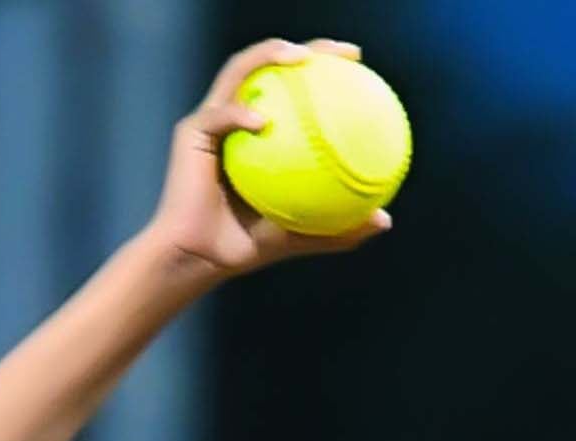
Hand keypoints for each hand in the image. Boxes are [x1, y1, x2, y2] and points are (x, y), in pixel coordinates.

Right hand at [142, 38, 391, 280]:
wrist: (200, 259)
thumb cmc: (247, 246)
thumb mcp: (302, 234)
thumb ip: (339, 227)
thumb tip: (384, 220)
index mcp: (261, 130)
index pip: (292, 86)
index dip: (324, 67)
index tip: (357, 63)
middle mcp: (236, 116)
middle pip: (268, 64)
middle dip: (304, 47)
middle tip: (341, 52)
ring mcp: (212, 120)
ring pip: (239, 71)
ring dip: (267, 55)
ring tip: (298, 57)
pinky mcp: (191, 133)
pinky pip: (219, 117)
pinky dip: (239, 115)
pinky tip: (262, 122)